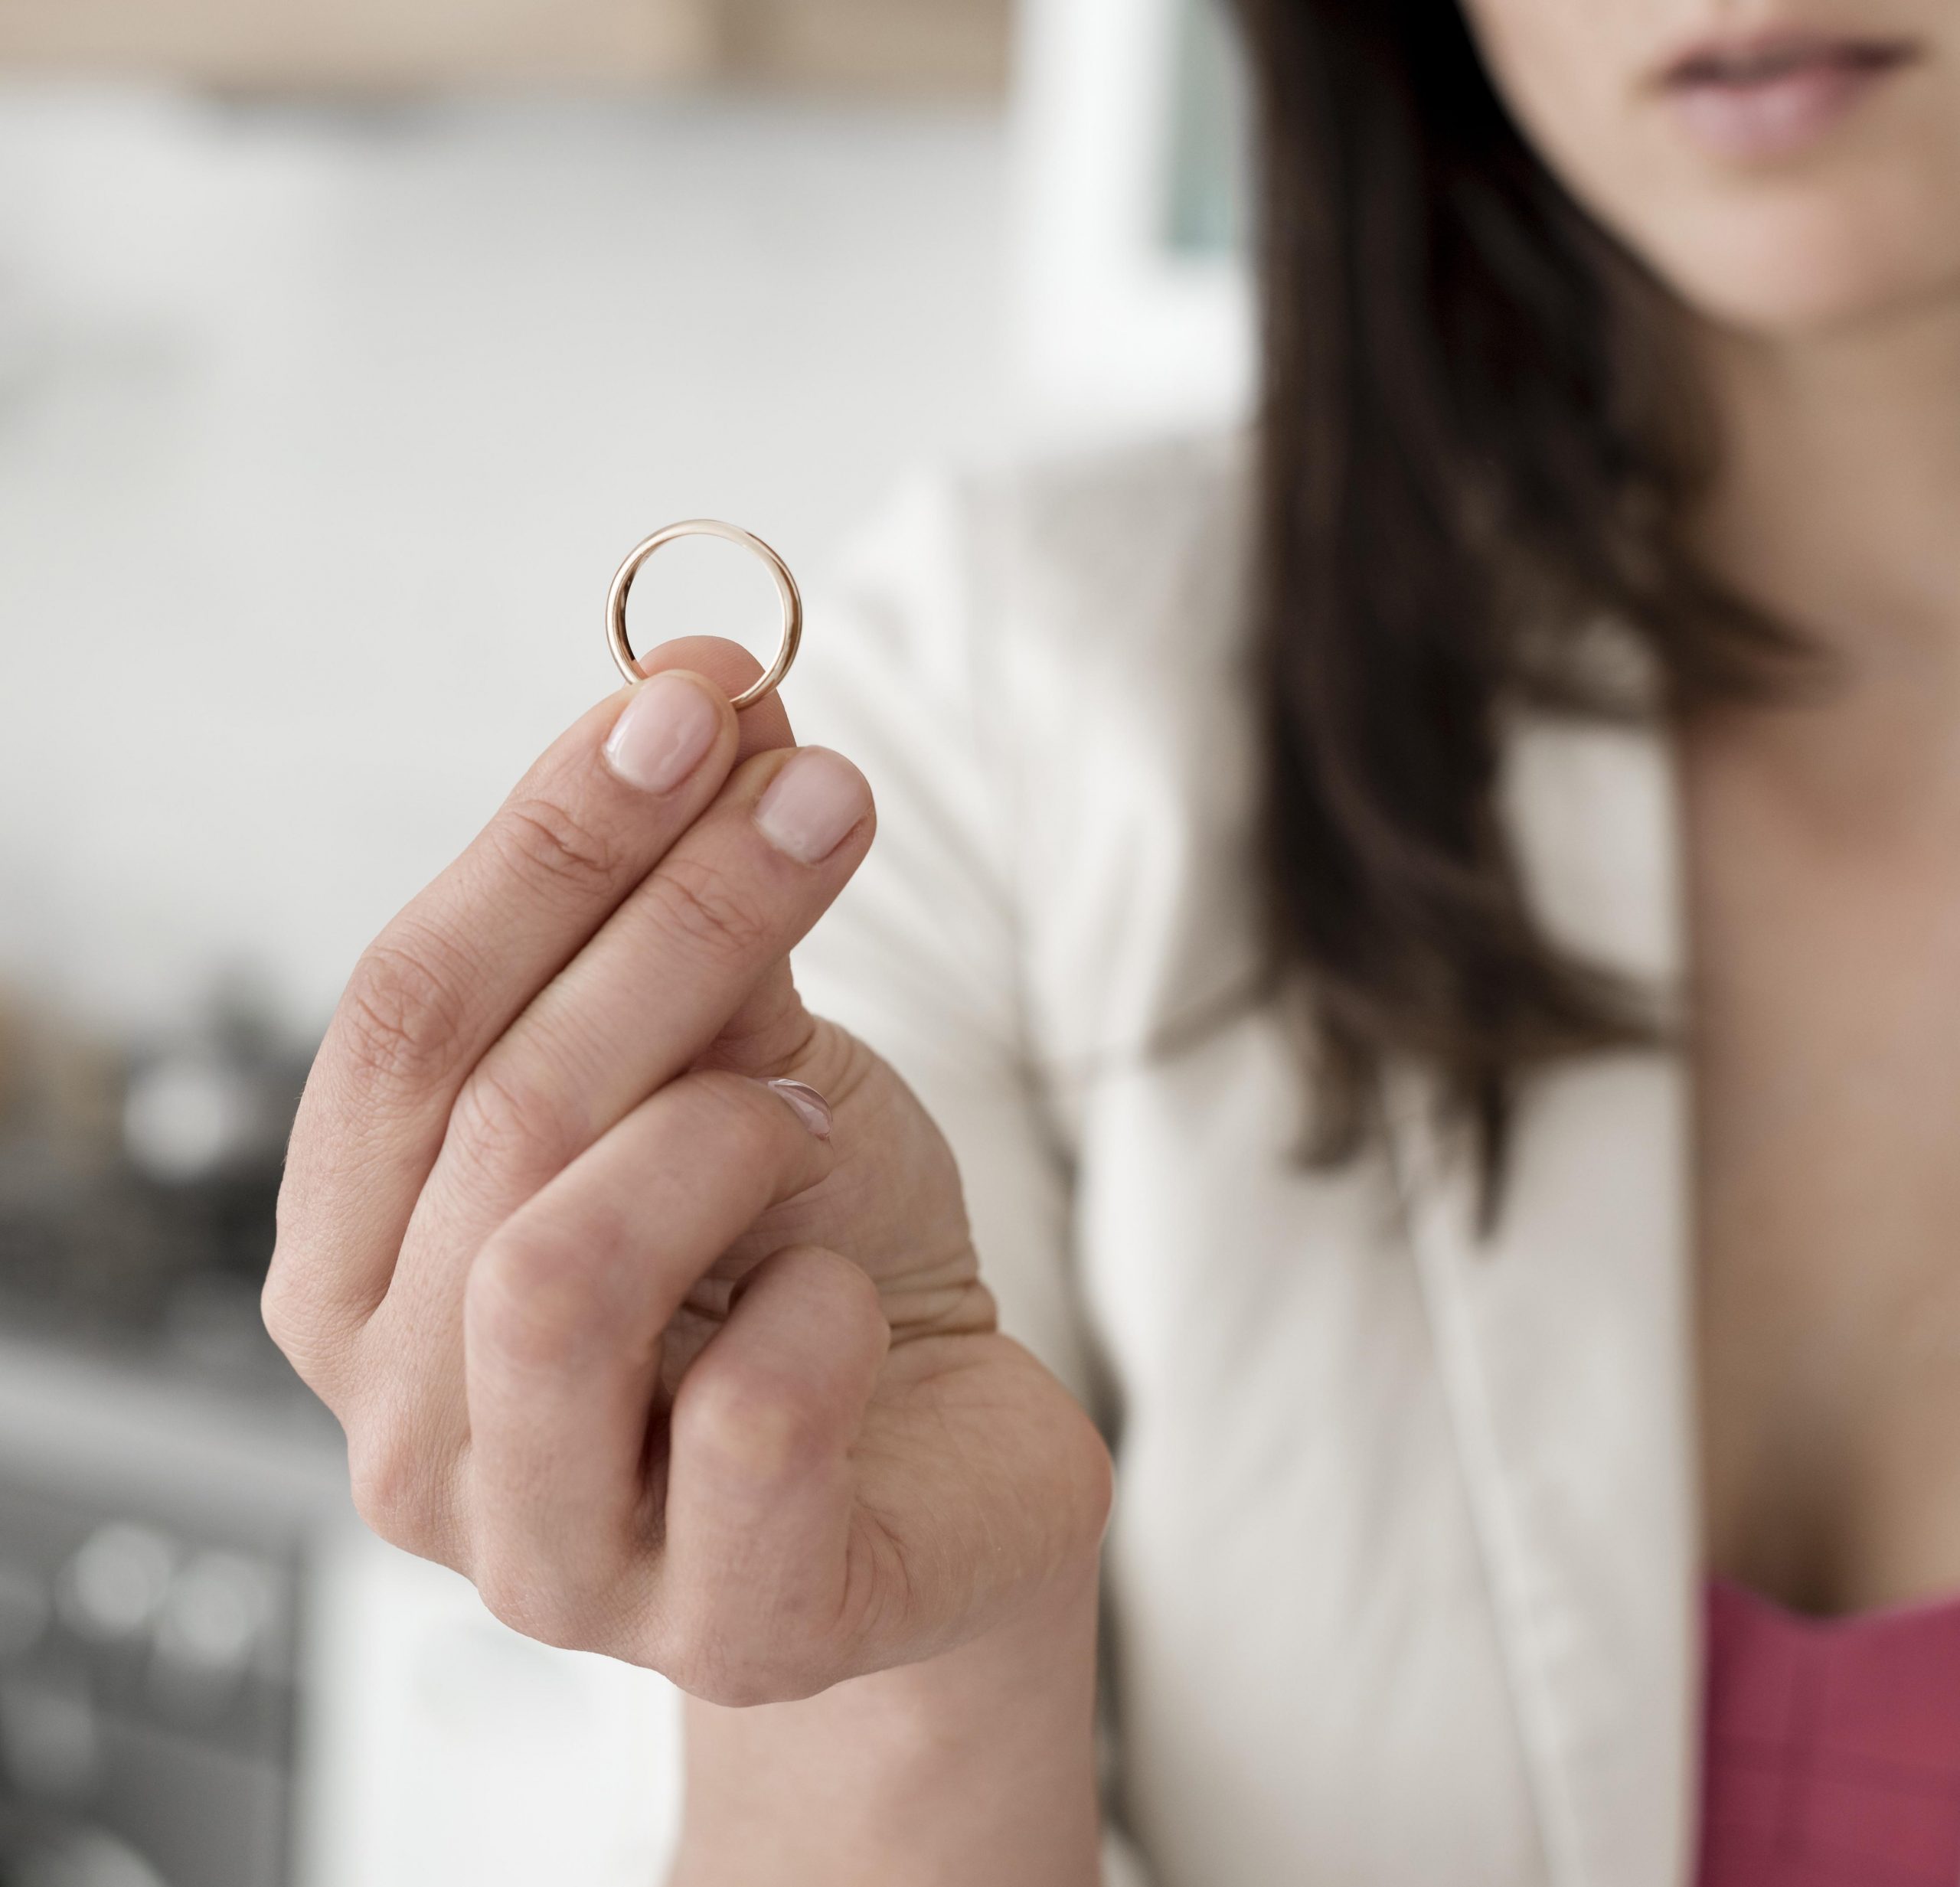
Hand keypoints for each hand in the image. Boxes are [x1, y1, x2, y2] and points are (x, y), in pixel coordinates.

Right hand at [264, 638, 1110, 1705]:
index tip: (688, 694)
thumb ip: (701, 925)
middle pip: (494, 1109)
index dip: (544, 836)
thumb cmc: (803, 1261)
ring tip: (801, 1112)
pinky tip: (849, 1294)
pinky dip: (827, 1309)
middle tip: (821, 794)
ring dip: (720, 1126)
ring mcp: (538, 1548)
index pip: (403, 1013)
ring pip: (558, 1269)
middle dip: (671, 915)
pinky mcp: (713, 1630)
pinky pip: (749, 1427)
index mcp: (364, 1260)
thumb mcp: (743, 1072)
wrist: (932, 1461)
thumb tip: (717, 701)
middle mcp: (401, 1420)